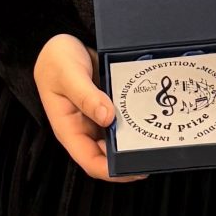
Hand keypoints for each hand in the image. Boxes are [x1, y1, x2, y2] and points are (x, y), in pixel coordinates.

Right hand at [33, 34, 148, 181]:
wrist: (61, 44)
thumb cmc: (56, 60)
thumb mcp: (67, 74)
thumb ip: (85, 95)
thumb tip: (107, 117)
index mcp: (69, 130)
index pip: (91, 162)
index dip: (113, 172)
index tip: (135, 170)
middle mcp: (84, 129)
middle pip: (109, 155)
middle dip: (130, 157)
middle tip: (155, 151)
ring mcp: (97, 120)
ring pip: (119, 139)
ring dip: (136, 140)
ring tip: (160, 136)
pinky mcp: (108, 108)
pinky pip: (123, 121)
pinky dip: (136, 121)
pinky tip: (151, 117)